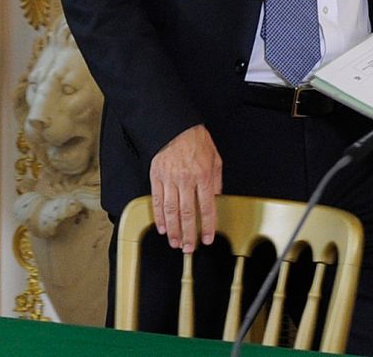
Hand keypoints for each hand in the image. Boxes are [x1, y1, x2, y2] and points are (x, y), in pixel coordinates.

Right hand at [149, 124, 221, 251]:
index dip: (206, 226)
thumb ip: (216, 180)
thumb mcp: (215, 158)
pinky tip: (162, 227)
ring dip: (173, 230)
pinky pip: (157, 200)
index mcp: (203, 176)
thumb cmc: (195, 140)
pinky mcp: (156, 176)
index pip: (206, 208)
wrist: (174, 125)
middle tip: (189, 248)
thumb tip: (215, 198)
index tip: (206, 239)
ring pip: (171, 211)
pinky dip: (159, 216)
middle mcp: (186, 180)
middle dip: (188, 234)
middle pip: (187, 214)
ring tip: (175, 242)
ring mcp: (169, 179)